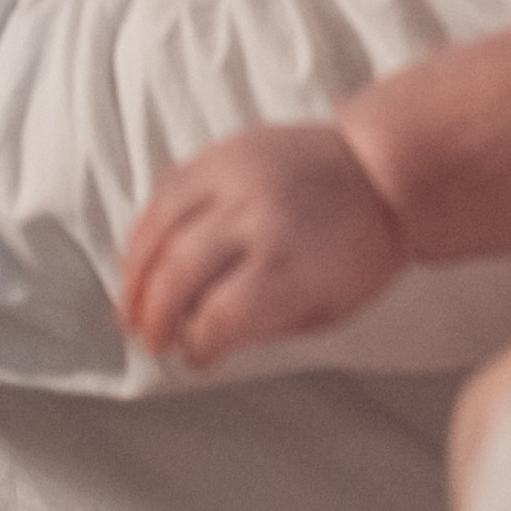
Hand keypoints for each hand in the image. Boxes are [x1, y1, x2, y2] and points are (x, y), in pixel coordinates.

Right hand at [119, 122, 409, 371]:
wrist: (379, 170)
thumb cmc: (360, 248)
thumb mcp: (325, 309)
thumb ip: (260, 326)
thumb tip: (200, 341)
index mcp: (287, 265)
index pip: (217, 318)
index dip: (198, 347)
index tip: (195, 358)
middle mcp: (253, 216)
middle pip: (177, 274)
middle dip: (155, 317)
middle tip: (151, 341)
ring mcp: (231, 177)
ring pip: (158, 227)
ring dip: (134, 275)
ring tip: (132, 307)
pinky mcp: (219, 152)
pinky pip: (165, 191)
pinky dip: (144, 230)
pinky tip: (142, 260)